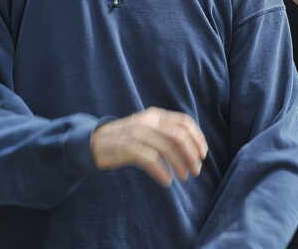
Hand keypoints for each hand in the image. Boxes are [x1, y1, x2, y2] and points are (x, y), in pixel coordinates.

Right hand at [90, 107, 207, 187]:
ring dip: (180, 164)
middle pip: (178, 135)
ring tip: (184, 178)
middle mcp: (148, 121)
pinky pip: (151, 159)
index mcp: (155, 115)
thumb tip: (192, 148)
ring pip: (167, 147)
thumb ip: (165, 132)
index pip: (184, 121)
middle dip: (191, 154)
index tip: (203, 154)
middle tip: (196, 170)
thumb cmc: (126, 139)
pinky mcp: (127, 147)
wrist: (94, 142)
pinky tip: (167, 181)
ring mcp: (137, 133)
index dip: (197, 138)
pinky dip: (162, 172)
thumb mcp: (147, 129)